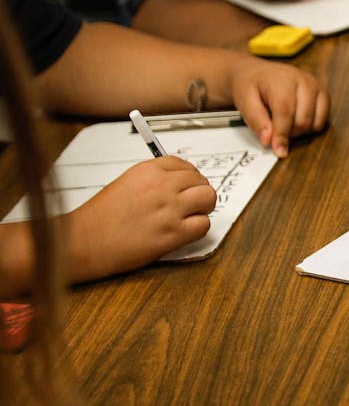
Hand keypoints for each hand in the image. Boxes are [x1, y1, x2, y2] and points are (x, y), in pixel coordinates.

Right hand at [62, 157, 215, 281]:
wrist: (83, 241)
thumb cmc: (99, 217)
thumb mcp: (125, 184)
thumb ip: (152, 181)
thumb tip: (177, 183)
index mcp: (147, 171)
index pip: (183, 164)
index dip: (189, 176)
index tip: (186, 185)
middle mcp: (161, 186)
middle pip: (200, 180)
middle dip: (198, 192)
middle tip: (191, 204)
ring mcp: (169, 209)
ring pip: (208, 198)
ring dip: (203, 208)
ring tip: (190, 217)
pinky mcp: (174, 233)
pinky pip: (204, 225)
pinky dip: (198, 229)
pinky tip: (184, 232)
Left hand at [229, 57, 329, 157]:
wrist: (259, 74)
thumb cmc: (251, 87)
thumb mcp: (244, 101)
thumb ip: (256, 121)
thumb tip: (269, 141)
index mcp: (282, 79)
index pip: (286, 112)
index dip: (282, 134)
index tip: (279, 151)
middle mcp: (304, 80)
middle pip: (303, 120)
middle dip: (289, 133)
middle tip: (275, 130)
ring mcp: (317, 87)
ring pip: (314, 123)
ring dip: (300, 131)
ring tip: (284, 123)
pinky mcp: (324, 95)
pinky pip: (322, 122)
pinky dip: (310, 128)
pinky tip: (296, 121)